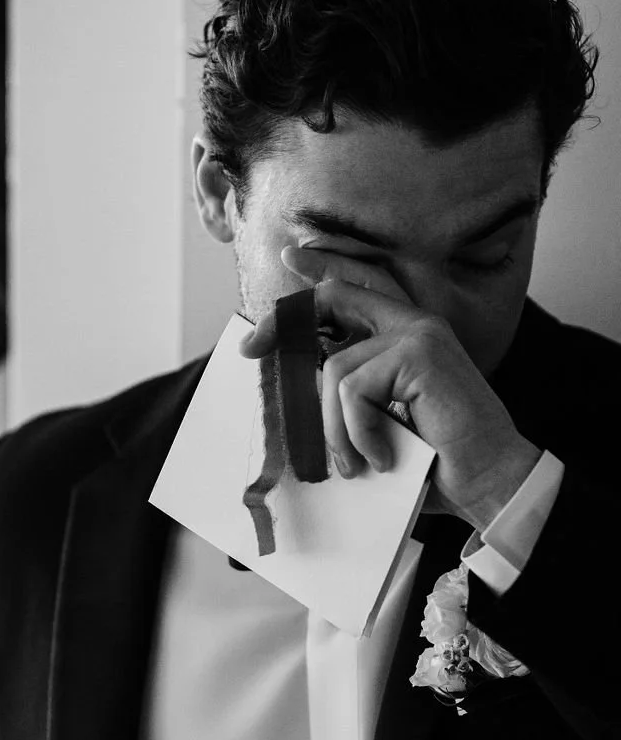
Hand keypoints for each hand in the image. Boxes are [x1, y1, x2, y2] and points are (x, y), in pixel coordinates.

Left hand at [240, 244, 540, 528]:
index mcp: (407, 337)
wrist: (490, 482)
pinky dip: (357, 433)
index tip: (291, 258)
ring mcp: (417, 335)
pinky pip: (352, 390)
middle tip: (249, 349)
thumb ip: (351, 399)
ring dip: (334, 430)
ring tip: (356, 465)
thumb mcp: (382, 423)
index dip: (323, 268)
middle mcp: (414, 325)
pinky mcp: (419, 355)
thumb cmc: (438, 462)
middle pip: (334, 298)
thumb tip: (296, 391)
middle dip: (284, 322)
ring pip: (334, 371)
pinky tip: (382, 458)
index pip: (360, 285)